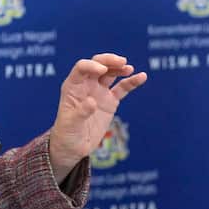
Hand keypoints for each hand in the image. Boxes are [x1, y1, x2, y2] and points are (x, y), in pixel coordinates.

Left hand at [47, 53, 146, 178]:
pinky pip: (122, 88)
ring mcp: (99, 92)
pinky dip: (131, 82)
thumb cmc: (67, 134)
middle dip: (109, 61)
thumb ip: (81, 112)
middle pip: (98, 65)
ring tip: (129, 68)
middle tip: (121, 62)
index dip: (92, 65)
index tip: (102, 70)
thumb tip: (92, 101)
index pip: (82, 68)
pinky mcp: (110, 101)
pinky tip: (142, 77)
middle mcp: (86, 85)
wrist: (74, 147)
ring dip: (120, 68)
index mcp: (72, 87)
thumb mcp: (70, 124)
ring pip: (111, 74)